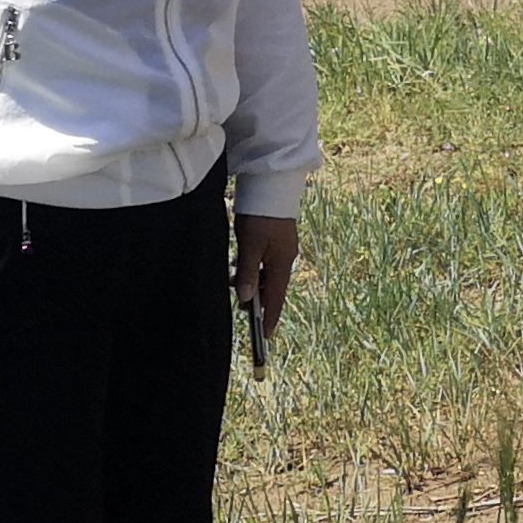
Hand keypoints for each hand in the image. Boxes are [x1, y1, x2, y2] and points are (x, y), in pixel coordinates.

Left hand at [235, 212, 300, 332]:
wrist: (272, 186)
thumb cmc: (261, 215)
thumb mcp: (251, 245)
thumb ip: (248, 272)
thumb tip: (246, 299)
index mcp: (282, 262)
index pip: (276, 297)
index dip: (270, 317)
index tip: (265, 335)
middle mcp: (286, 258)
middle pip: (274, 288)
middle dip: (262, 304)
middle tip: (249, 319)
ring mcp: (282, 249)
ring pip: (268, 276)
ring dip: (255, 287)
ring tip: (236, 292)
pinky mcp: (276, 240)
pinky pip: (266, 265)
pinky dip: (255, 273)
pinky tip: (242, 271)